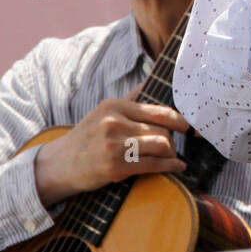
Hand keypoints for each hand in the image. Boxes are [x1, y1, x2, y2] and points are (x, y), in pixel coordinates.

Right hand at [34, 94, 188, 206]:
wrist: (58, 165)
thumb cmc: (86, 138)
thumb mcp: (102, 113)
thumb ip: (128, 100)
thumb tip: (149, 83)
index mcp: (115, 106)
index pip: (158, 110)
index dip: (180, 120)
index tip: (190, 127)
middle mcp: (115, 122)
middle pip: (162, 130)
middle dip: (172, 142)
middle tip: (175, 149)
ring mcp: (115, 145)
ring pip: (161, 145)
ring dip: (171, 155)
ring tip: (173, 159)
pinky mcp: (115, 166)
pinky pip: (153, 165)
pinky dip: (169, 167)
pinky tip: (176, 168)